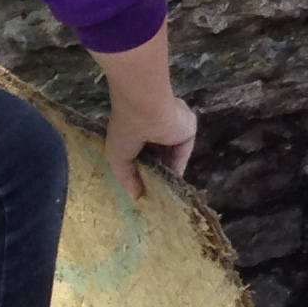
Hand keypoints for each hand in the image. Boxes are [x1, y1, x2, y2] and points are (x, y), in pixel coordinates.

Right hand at [101, 80, 195, 202]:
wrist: (146, 110)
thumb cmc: (126, 130)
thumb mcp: (118, 157)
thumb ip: (127, 178)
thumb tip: (136, 196)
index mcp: (139, 127)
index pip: (144, 151)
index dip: (142, 170)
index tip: (140, 188)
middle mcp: (158, 126)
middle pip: (159, 155)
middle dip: (156, 174)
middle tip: (152, 195)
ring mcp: (174, 127)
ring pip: (172, 156)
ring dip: (167, 174)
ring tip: (162, 196)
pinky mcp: (188, 129)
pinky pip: (183, 154)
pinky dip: (178, 169)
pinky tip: (173, 187)